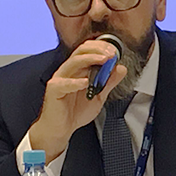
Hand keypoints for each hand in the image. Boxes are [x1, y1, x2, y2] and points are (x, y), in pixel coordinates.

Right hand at [28, 40, 127, 160]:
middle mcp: (69, 71)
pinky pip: (64, 83)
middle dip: (98, 49)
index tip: (115, 52)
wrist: (61, 129)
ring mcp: (60, 79)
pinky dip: (75, 82)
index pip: (88, 50)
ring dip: (90, 58)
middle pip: (81, 51)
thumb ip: (109, 82)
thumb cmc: (75, 111)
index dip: (102, 47)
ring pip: (74, 62)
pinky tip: (85, 82)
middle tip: (111, 53)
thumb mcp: (99, 96)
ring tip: (104, 60)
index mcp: (78, 70)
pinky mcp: (54, 90)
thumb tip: (121, 68)